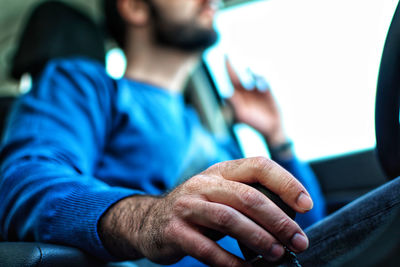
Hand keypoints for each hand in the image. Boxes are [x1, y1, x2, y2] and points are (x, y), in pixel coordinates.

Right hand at [99, 157, 312, 265]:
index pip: (258, 166)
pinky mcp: (175, 231)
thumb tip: (290, 220)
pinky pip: (207, 248)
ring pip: (229, 220)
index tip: (306, 205)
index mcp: (220, 172)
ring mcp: (187, 206)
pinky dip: (230, 262)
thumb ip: (247, 199)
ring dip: (259, 239)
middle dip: (278, 221)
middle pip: (248, 197)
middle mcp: (204, 184)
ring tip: (278, 254)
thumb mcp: (220, 194)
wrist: (150, 221)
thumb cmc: (196, 209)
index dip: (286, 182)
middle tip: (298, 241)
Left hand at [226, 58, 285, 145]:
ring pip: (252, 75)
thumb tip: (225, 94)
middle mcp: (245, 92)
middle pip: (237, 75)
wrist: (271, 129)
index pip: (231, 79)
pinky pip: (263, 79)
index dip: (228, 67)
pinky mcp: (267, 92)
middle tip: (226, 54)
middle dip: (232, 65)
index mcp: (237, 97)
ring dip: (250, 71)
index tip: (225, 56)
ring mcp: (256, 91)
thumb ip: (234, 104)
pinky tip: (261, 82)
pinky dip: (261, 78)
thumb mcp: (242, 115)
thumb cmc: (254, 124)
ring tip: (249, 71)